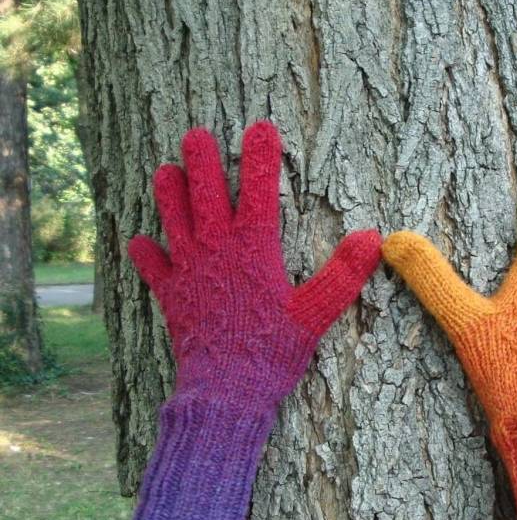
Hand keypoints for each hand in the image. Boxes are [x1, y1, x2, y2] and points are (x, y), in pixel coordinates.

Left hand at [127, 121, 380, 519]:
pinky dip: (146, 252)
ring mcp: (187, 271)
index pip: (259, 189)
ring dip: (169, 194)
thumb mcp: (316, 314)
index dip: (261, 155)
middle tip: (196, 135)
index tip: (262, 127)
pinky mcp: (170, 296)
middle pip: (205, 193)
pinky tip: (142, 241)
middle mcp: (215, 249)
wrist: (225, 392)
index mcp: (253, 248)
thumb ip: (344, 274)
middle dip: (202, 160)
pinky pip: (152, 267)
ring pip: (173, 220)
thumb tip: (372, 236)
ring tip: (165, 172)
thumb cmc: (272, 352)